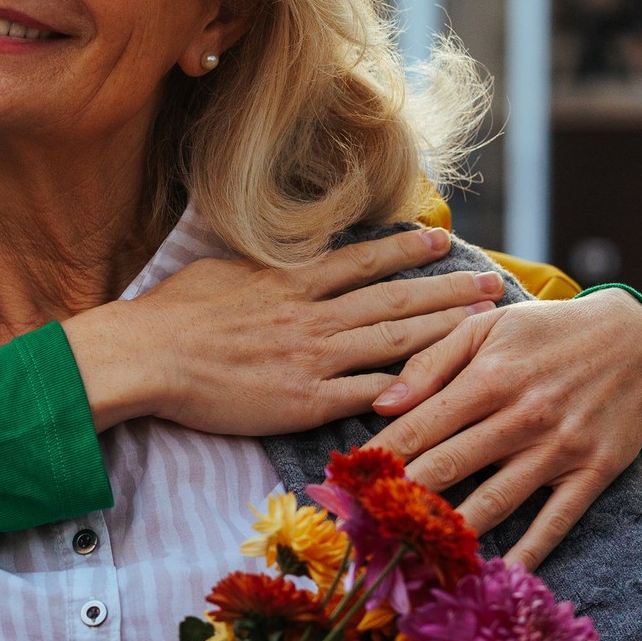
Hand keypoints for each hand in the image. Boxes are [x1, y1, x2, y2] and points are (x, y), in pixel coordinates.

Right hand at [64, 225, 503, 436]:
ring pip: (396, 343)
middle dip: (449, 290)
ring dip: (446, 334)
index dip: (408, 250)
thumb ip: (264, 267)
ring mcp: (314, 358)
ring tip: (484, 327)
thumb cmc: (173, 313)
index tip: (443, 239)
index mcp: (293, 280)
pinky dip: (405, 390)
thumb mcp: (224, 270)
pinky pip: (368, 394)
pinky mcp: (307, 400)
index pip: (365, 261)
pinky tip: (441, 388)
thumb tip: (283, 257)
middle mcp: (314, 314)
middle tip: (492, 283)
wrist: (149, 355)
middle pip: (396, 300)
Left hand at [371, 289, 641, 566]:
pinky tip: (499, 578)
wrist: (632, 338)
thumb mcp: (486, 327)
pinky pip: (557, 521)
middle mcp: (523, 415)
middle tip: (368, 530)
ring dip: (453, 533)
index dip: (383, 459)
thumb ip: (432, 361)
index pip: (422, 426)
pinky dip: (530, 552)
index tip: (350, 486)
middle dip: (404, 501)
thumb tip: (383, 403)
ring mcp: (561, 447)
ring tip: (414, 559)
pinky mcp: (594, 472)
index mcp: (491, 377)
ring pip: (496, 500)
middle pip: (450, 467)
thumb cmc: (545, 332)